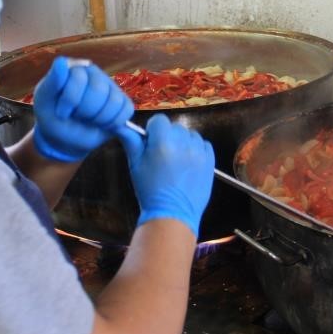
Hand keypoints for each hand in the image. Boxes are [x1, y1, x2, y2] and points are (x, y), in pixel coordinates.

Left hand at [31, 57, 134, 162]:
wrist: (64, 136)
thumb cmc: (52, 116)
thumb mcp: (44, 101)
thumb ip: (52, 81)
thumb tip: (60, 61)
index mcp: (73, 68)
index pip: (79, 78)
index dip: (71, 100)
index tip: (61, 112)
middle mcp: (93, 73)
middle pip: (99, 90)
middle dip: (85, 111)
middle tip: (76, 117)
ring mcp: (109, 86)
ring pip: (114, 101)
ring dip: (98, 119)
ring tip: (87, 121)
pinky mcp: (122, 101)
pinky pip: (126, 109)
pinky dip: (113, 122)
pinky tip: (101, 124)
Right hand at [118, 114, 214, 237]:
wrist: (172, 214)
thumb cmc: (150, 191)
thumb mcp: (135, 165)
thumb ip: (131, 142)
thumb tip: (122, 125)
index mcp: (162, 142)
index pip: (159, 120)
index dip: (153, 130)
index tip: (151, 143)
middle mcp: (183, 143)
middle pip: (175, 127)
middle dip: (168, 137)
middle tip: (163, 156)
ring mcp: (198, 152)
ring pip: (190, 134)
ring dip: (183, 142)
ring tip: (176, 161)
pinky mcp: (210, 161)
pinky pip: (203, 144)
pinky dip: (196, 150)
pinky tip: (187, 164)